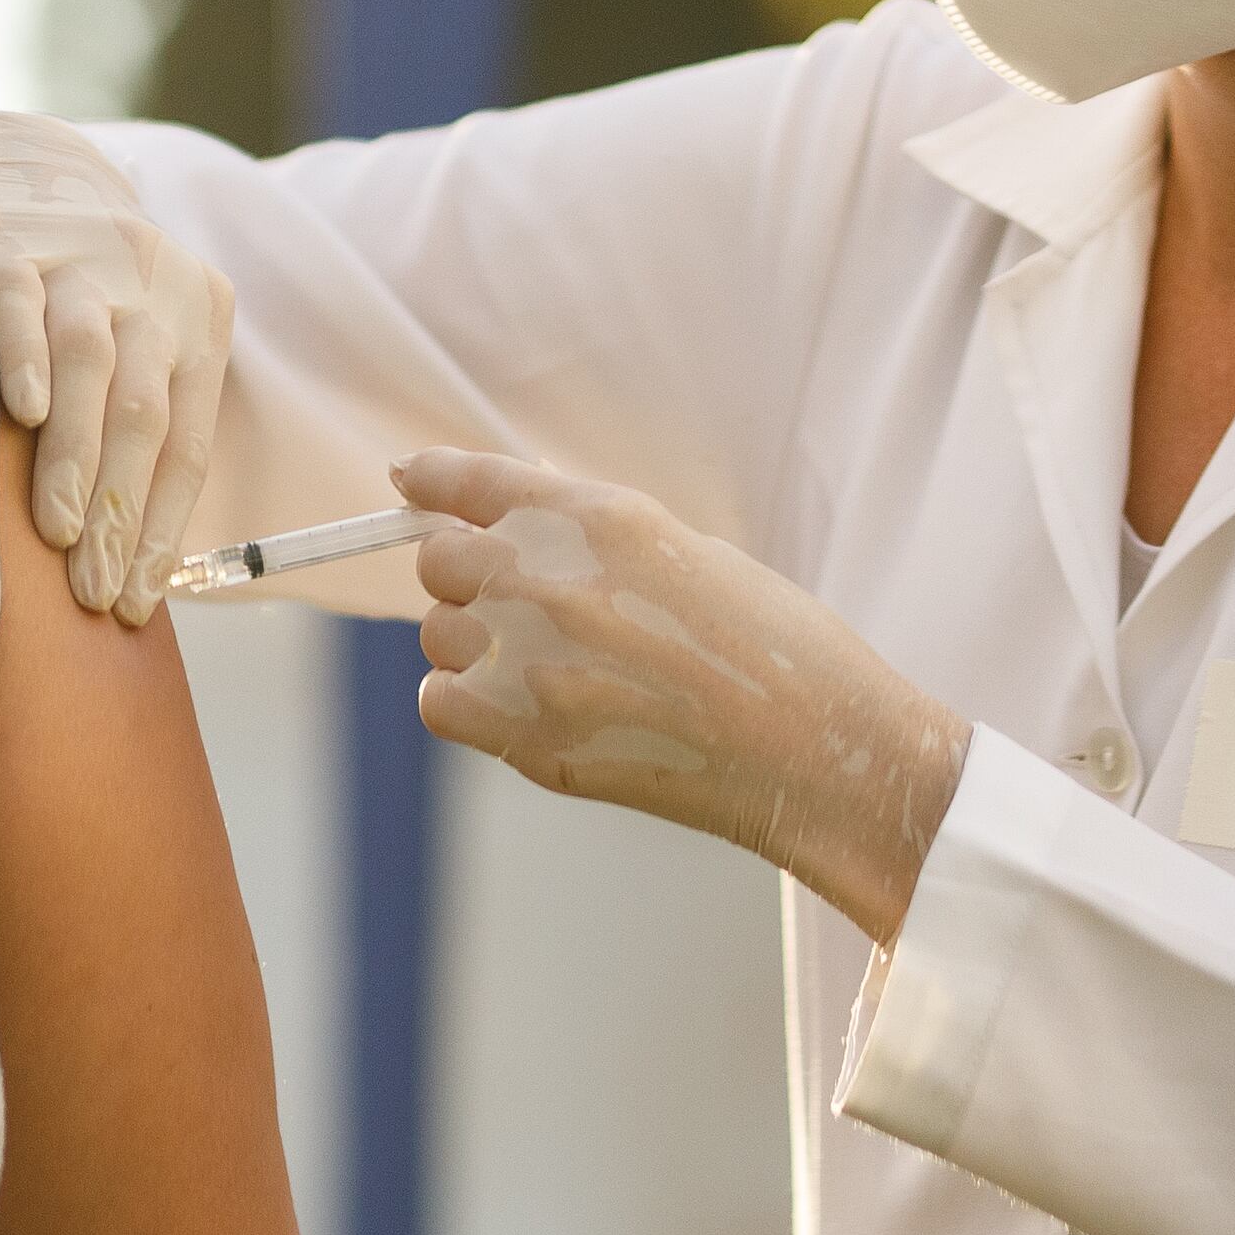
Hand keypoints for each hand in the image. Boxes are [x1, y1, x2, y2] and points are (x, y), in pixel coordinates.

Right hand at [0, 113, 233, 622]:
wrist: (10, 162)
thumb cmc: (75, 292)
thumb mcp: (133, 338)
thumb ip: (136, 422)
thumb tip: (124, 560)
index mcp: (195, 320)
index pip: (187, 443)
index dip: (163, 527)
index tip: (138, 601)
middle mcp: (148, 287)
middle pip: (146, 411)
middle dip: (123, 510)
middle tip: (97, 591)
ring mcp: (78, 261)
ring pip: (89, 362)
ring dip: (78, 454)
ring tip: (60, 532)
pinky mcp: (3, 244)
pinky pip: (18, 304)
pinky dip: (23, 358)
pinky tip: (20, 415)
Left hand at [395, 450, 972, 939]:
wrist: (823, 755)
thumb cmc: (781, 654)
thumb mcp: (693, 558)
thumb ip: (600, 544)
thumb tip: (521, 543)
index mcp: (605, 519)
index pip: (478, 481)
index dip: (434, 479)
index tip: (410, 481)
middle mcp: (555, 579)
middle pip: (443, 558)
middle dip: (467, 576)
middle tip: (517, 608)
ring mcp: (535, 660)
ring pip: (438, 633)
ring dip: (470, 643)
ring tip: (544, 668)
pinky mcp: (531, 736)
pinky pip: (440, 701)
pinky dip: (463, 702)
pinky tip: (516, 708)